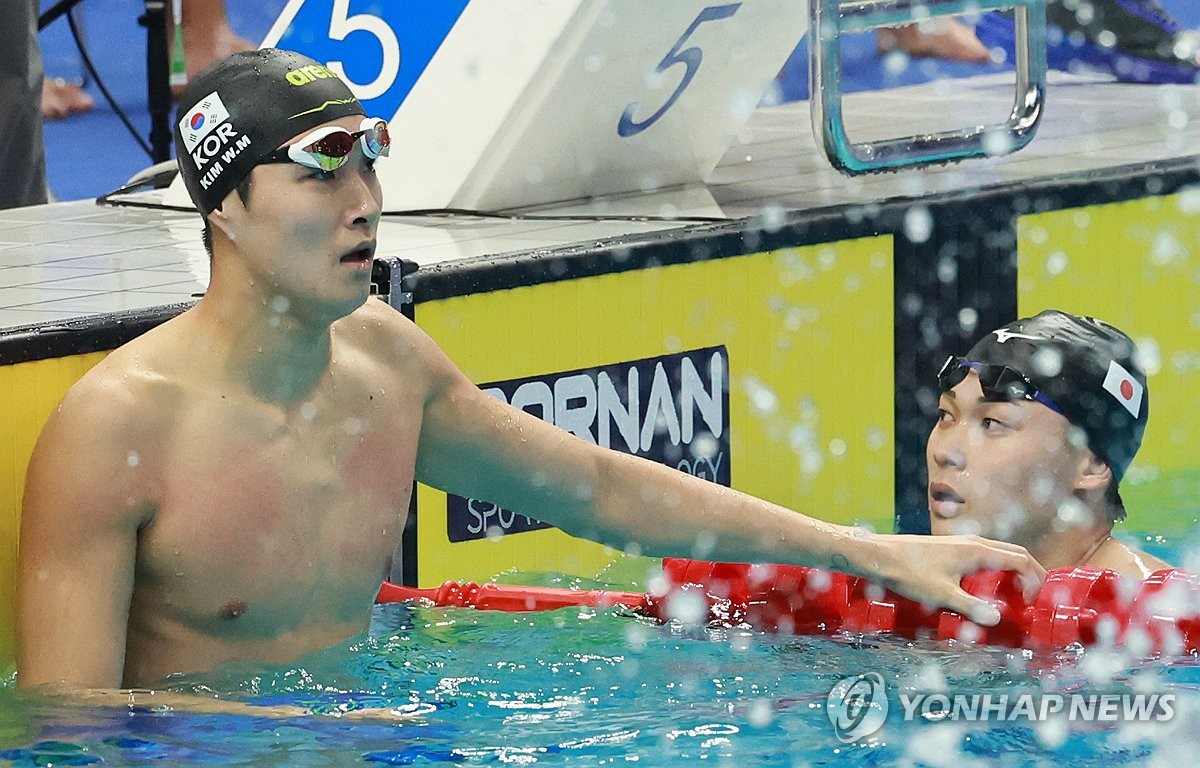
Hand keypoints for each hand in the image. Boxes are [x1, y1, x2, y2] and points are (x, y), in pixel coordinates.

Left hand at [862, 533, 1045, 625]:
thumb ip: (970, 607)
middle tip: (1033, 600)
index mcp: (977, 550)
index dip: (1034, 580)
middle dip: (1030, 575)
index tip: (1031, 603)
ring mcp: (963, 544)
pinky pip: (986, 557)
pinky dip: (997, 570)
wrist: (881, 556)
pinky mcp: (953, 549)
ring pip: (1000, 554)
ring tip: (1015, 597)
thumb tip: (996, 619)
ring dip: (1014, 572)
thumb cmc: (909, 573)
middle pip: (1015, 554)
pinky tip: (988, 589)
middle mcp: (974, 543)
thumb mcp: (941, 595)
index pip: (1021, 559)